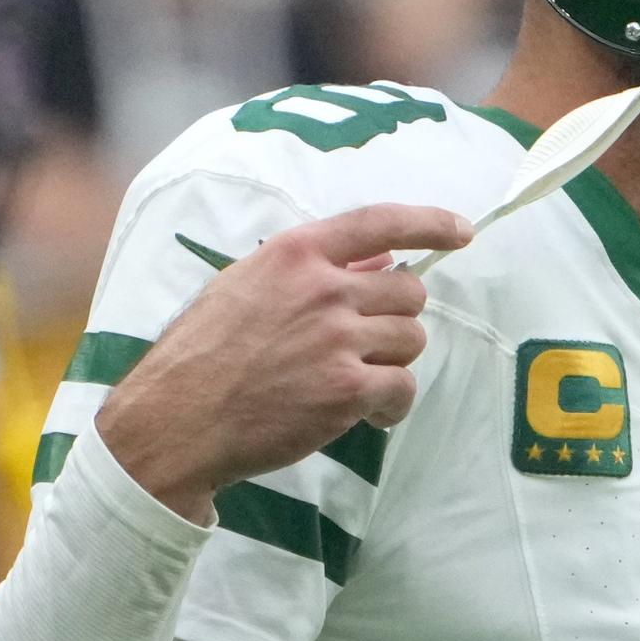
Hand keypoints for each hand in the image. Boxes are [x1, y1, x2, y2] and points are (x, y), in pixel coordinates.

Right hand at [94, 201, 471, 521]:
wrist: (178, 418)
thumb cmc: (204, 354)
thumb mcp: (245, 287)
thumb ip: (309, 270)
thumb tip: (377, 261)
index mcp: (295, 253)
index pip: (380, 222)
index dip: (431, 222)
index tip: (461, 231)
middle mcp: (323, 288)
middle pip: (408, 291)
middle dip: (397, 318)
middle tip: (365, 344)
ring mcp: (337, 339)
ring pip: (411, 340)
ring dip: (393, 362)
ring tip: (357, 380)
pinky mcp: (346, 389)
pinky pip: (402, 388)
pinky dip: (392, 405)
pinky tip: (368, 414)